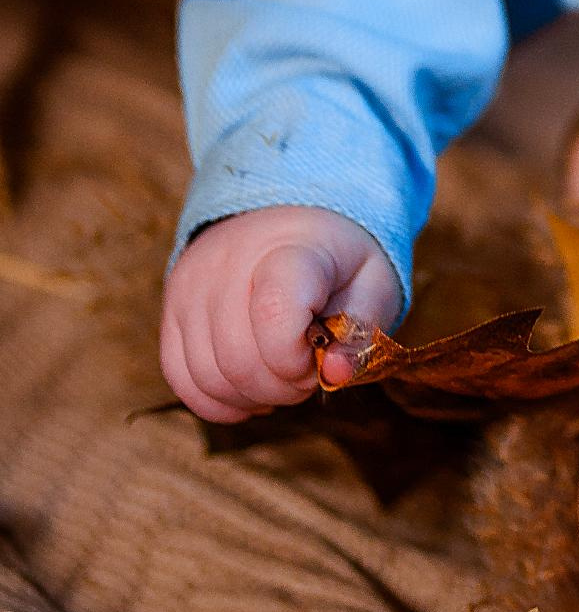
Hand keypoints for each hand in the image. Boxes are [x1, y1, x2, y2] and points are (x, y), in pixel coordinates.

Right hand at [160, 203, 399, 422]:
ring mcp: (192, 284)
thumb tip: (333, 375)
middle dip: (281, 385)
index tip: (319, 352)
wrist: (292, 213)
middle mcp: (228, 261)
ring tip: (281, 374)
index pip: (274, 315)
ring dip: (251, 396)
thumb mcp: (374, 281)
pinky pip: (180, 377)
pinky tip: (249, 388)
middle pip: (238, 359)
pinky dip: (216, 398)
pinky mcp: (171, 306)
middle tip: (306, 369)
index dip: (297, 358)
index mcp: (289, 248)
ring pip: (208, 377)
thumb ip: (361, 330)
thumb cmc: (337, 256)